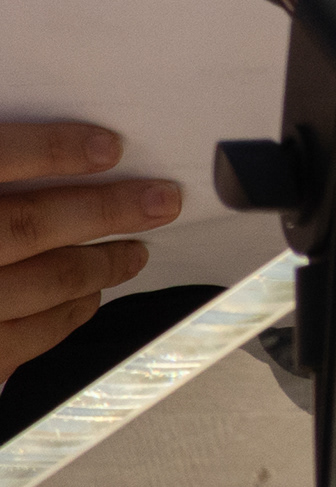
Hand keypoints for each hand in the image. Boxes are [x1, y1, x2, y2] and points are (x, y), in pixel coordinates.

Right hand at [0, 122, 179, 385]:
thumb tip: (78, 147)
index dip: (53, 150)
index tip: (110, 146)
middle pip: (29, 225)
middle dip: (105, 211)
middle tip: (162, 201)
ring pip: (37, 282)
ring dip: (98, 265)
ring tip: (137, 251)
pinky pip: (21, 340)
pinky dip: (65, 317)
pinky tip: (90, 299)